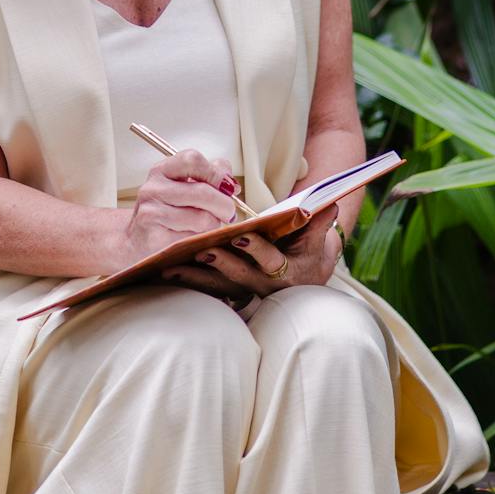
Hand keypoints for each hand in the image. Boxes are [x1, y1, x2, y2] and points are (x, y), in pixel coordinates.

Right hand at [113, 149, 240, 269]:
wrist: (136, 239)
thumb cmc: (165, 211)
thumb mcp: (183, 186)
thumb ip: (210, 177)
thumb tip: (231, 183)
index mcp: (162, 170)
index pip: (192, 160)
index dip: (216, 173)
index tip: (228, 186)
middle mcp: (153, 189)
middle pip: (202, 192)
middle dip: (224, 204)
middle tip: (228, 212)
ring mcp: (151, 213)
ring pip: (202, 218)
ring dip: (213, 224)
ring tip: (208, 224)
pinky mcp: (154, 238)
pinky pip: (192, 238)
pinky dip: (200, 239)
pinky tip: (193, 236)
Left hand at [161, 199, 348, 302]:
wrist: (304, 277)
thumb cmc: (308, 253)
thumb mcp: (318, 241)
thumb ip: (319, 223)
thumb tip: (330, 202)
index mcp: (286, 272)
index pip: (271, 261)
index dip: (257, 249)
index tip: (242, 236)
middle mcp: (262, 286)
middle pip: (238, 276)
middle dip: (220, 262)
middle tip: (201, 248)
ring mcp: (243, 290)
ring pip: (217, 284)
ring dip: (194, 275)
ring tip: (170, 265)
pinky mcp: (228, 291)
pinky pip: (205, 288)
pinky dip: (187, 281)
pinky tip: (165, 272)